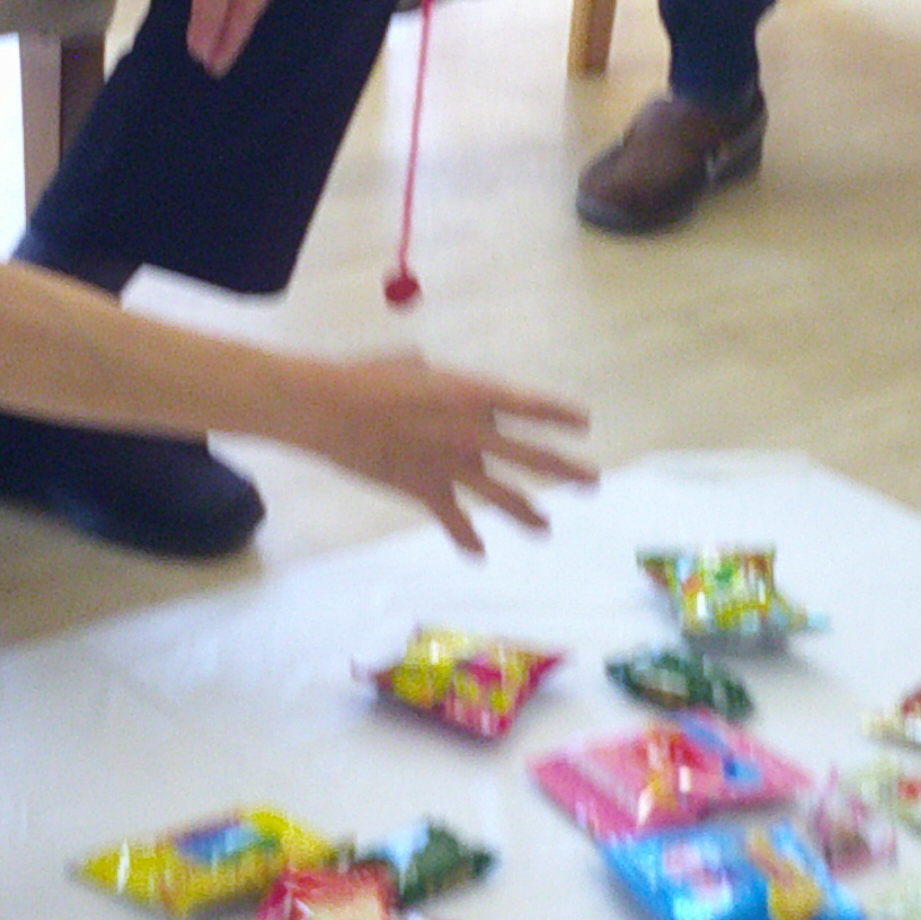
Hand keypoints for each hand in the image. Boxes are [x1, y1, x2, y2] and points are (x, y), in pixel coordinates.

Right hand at [301, 353, 595, 550]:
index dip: (561, 414)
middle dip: (567, 470)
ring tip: (547, 527)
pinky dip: (466, 539)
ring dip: (529, 513)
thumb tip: (441, 384)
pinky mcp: (425, 489)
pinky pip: (453, 520)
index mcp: (474, 393)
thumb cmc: (367, 376)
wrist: (330, 409)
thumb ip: (440, 381)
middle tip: (591, 481)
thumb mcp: (415, 366)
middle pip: (534, 456)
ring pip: (504, 496)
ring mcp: (452, 465)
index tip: (582, 422)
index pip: (533, 406)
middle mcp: (474, 432)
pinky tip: (479, 554)